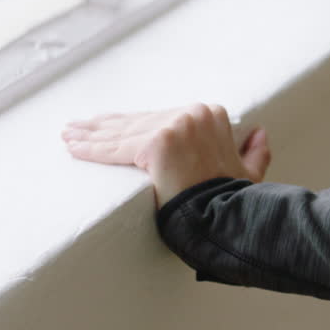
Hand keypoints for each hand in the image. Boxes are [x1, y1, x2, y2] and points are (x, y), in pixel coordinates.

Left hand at [61, 103, 270, 208]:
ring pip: (123, 132)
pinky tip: (73, 148)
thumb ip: (255, 153)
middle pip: (139, 121)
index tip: (110, 124)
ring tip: (69, 135)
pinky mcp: (156, 143)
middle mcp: (194, 114)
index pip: (161, 118)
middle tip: (78, 128)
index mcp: (213, 115)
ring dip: (92, 135)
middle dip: (107, 126)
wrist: (230, 216)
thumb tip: (260, 135)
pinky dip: (91, 149)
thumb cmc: (236, 200)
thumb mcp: (249, 173)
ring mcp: (175, 126)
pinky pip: (116, 148)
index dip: (134, 122)